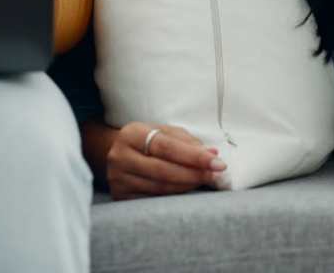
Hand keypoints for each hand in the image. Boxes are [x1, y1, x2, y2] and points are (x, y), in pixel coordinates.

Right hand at [105, 122, 225, 199]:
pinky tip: (187, 192)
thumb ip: (187, 141)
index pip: (166, 146)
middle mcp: (121, 155)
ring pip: (160, 188)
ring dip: (187, 186)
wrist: (116, 153)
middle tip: (215, 175)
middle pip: (163, 170)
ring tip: (204, 181)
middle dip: (193, 174)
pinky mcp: (121, 196)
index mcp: (131, 133)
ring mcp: (119, 178)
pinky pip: (153, 200)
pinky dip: (174, 197)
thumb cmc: (146, 141)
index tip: (217, 163)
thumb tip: (212, 154)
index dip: (193, 156)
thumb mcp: (162, 132)